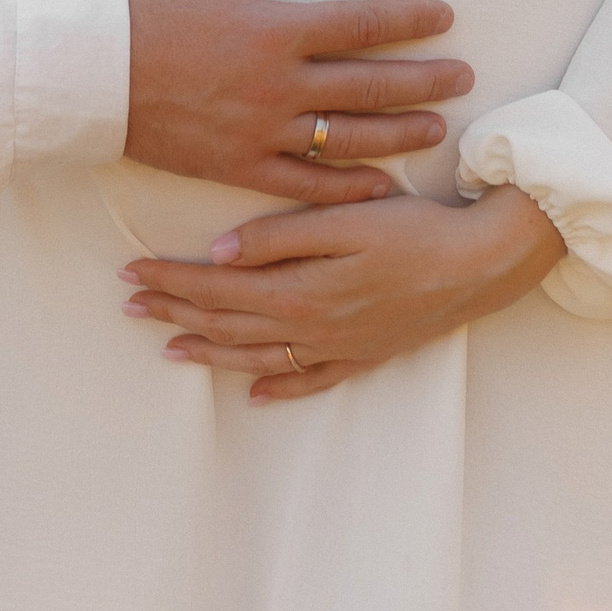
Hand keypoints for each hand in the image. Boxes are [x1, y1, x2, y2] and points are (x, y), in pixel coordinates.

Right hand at [120, 0, 470, 203]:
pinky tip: (379, 185)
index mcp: (274, 29)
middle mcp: (278, 86)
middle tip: (465, 76)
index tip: (444, 17)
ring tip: (436, 129)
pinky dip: (346, 188)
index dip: (409, 19)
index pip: (362, 24)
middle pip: (371, 85)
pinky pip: (305, 185)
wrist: (85, 72)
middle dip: (425, 80)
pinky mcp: (238, 166)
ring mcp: (261, 132)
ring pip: (349, 139)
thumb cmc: (140, 1)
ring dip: (400, 134)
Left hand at [120, 186, 562, 398]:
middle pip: (228, 323)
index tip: (132, 272)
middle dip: (175, 312)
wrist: (481, 265)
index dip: (172, 281)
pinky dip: (277, 387)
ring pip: (258, 356)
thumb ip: (280, 237)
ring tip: (169, 347)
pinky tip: (254, 392)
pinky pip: (309, 380)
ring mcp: (339, 347)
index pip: (218, 288)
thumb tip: (218, 252)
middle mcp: (313, 327)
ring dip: (209, 352)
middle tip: (130, 304)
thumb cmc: (415, 230)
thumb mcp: (346, 218)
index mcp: (301, 289)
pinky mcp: (365, 355)